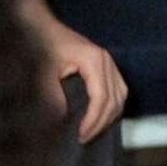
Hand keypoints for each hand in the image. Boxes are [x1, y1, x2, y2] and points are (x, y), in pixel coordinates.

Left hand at [34, 13, 126, 142]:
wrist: (45, 27)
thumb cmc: (45, 47)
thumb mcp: (45, 72)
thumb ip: (53, 95)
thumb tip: (62, 120)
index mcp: (94, 61)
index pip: (101, 96)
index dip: (94, 118)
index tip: (81, 134)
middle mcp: (107, 61)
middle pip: (115, 97)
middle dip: (102, 121)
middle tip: (85, 138)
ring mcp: (110, 62)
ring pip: (121, 94)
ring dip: (111, 115)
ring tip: (94, 131)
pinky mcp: (108, 65)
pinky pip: (120, 89)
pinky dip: (114, 106)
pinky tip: (102, 116)